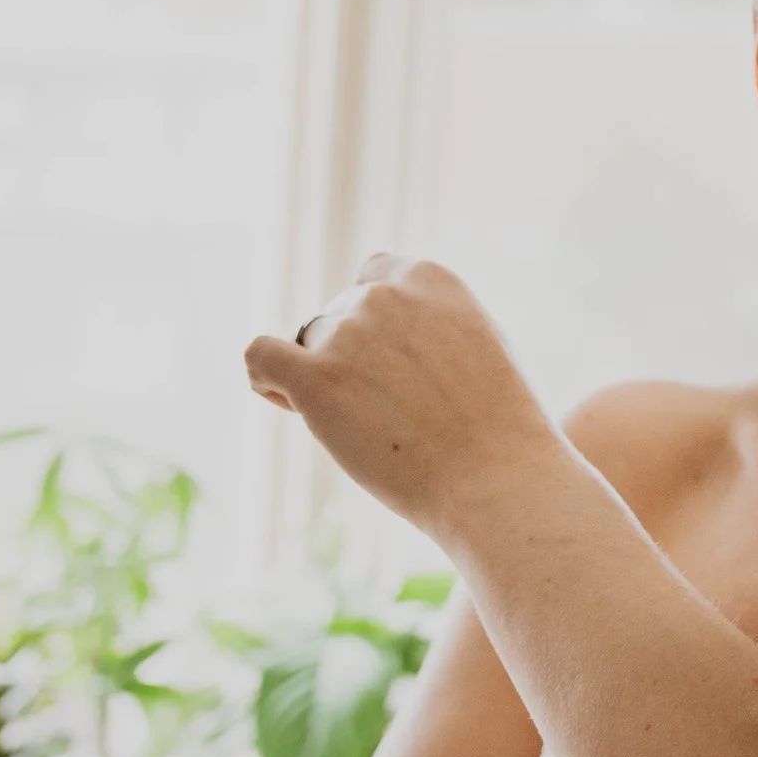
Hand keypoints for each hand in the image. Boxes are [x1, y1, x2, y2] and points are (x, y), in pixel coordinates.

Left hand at [246, 255, 560, 538]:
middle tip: (384, 412)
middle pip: (338, 316)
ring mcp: (348, 333)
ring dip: (321, 379)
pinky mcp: (316, 379)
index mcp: (430, 278)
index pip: (373, 278)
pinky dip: (268, 378)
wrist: (495, 478)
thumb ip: (430, 322)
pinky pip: (261, 357)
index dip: (372, 320)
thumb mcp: (479, 345)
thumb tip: (375, 329)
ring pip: (307, 345)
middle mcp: (385, 296)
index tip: (387, 363)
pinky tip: (291, 403)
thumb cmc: (497, 428)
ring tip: (362, 429)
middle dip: (349, 358)